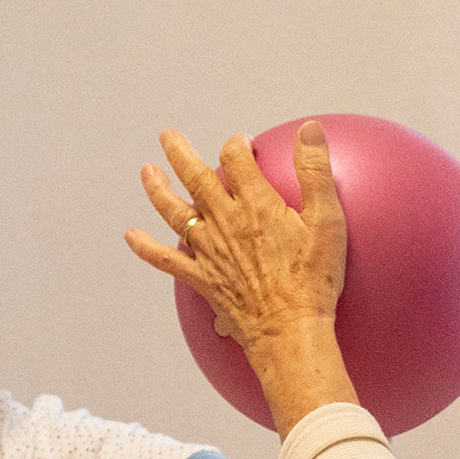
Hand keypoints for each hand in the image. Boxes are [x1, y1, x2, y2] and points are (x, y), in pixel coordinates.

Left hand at [125, 120, 346, 360]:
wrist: (288, 330)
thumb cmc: (313, 280)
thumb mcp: (327, 222)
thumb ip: (316, 172)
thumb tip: (309, 129)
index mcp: (255, 204)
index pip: (236, 159)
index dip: (238, 145)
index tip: (243, 144)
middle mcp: (225, 222)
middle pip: (195, 178)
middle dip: (179, 153)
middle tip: (168, 137)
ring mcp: (210, 251)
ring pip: (175, 212)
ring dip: (157, 189)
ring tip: (147, 172)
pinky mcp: (203, 279)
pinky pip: (167, 260)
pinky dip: (146, 248)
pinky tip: (132, 238)